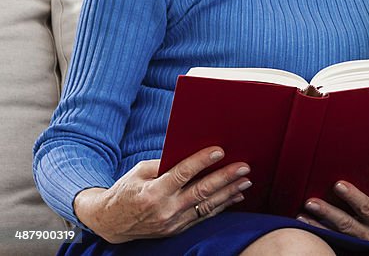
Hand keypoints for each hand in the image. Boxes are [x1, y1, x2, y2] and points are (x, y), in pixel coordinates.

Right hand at [73, 146, 249, 243]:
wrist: (111, 222)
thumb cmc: (126, 190)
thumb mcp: (138, 172)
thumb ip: (163, 164)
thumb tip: (189, 152)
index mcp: (152, 192)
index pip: (181, 174)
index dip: (201, 162)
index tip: (219, 150)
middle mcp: (164, 210)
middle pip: (200, 191)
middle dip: (225, 178)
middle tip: (244, 167)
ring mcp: (172, 223)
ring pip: (207, 206)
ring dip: (229, 192)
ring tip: (246, 180)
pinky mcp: (177, 230)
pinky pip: (203, 216)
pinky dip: (222, 206)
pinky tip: (235, 196)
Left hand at [297, 182, 368, 247]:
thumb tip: (346, 178)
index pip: (367, 208)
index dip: (353, 196)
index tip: (337, 184)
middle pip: (347, 225)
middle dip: (327, 213)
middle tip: (310, 202)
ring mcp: (361, 248)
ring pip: (336, 237)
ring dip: (317, 227)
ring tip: (301, 216)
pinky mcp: (352, 253)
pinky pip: (334, 245)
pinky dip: (320, 236)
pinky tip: (307, 229)